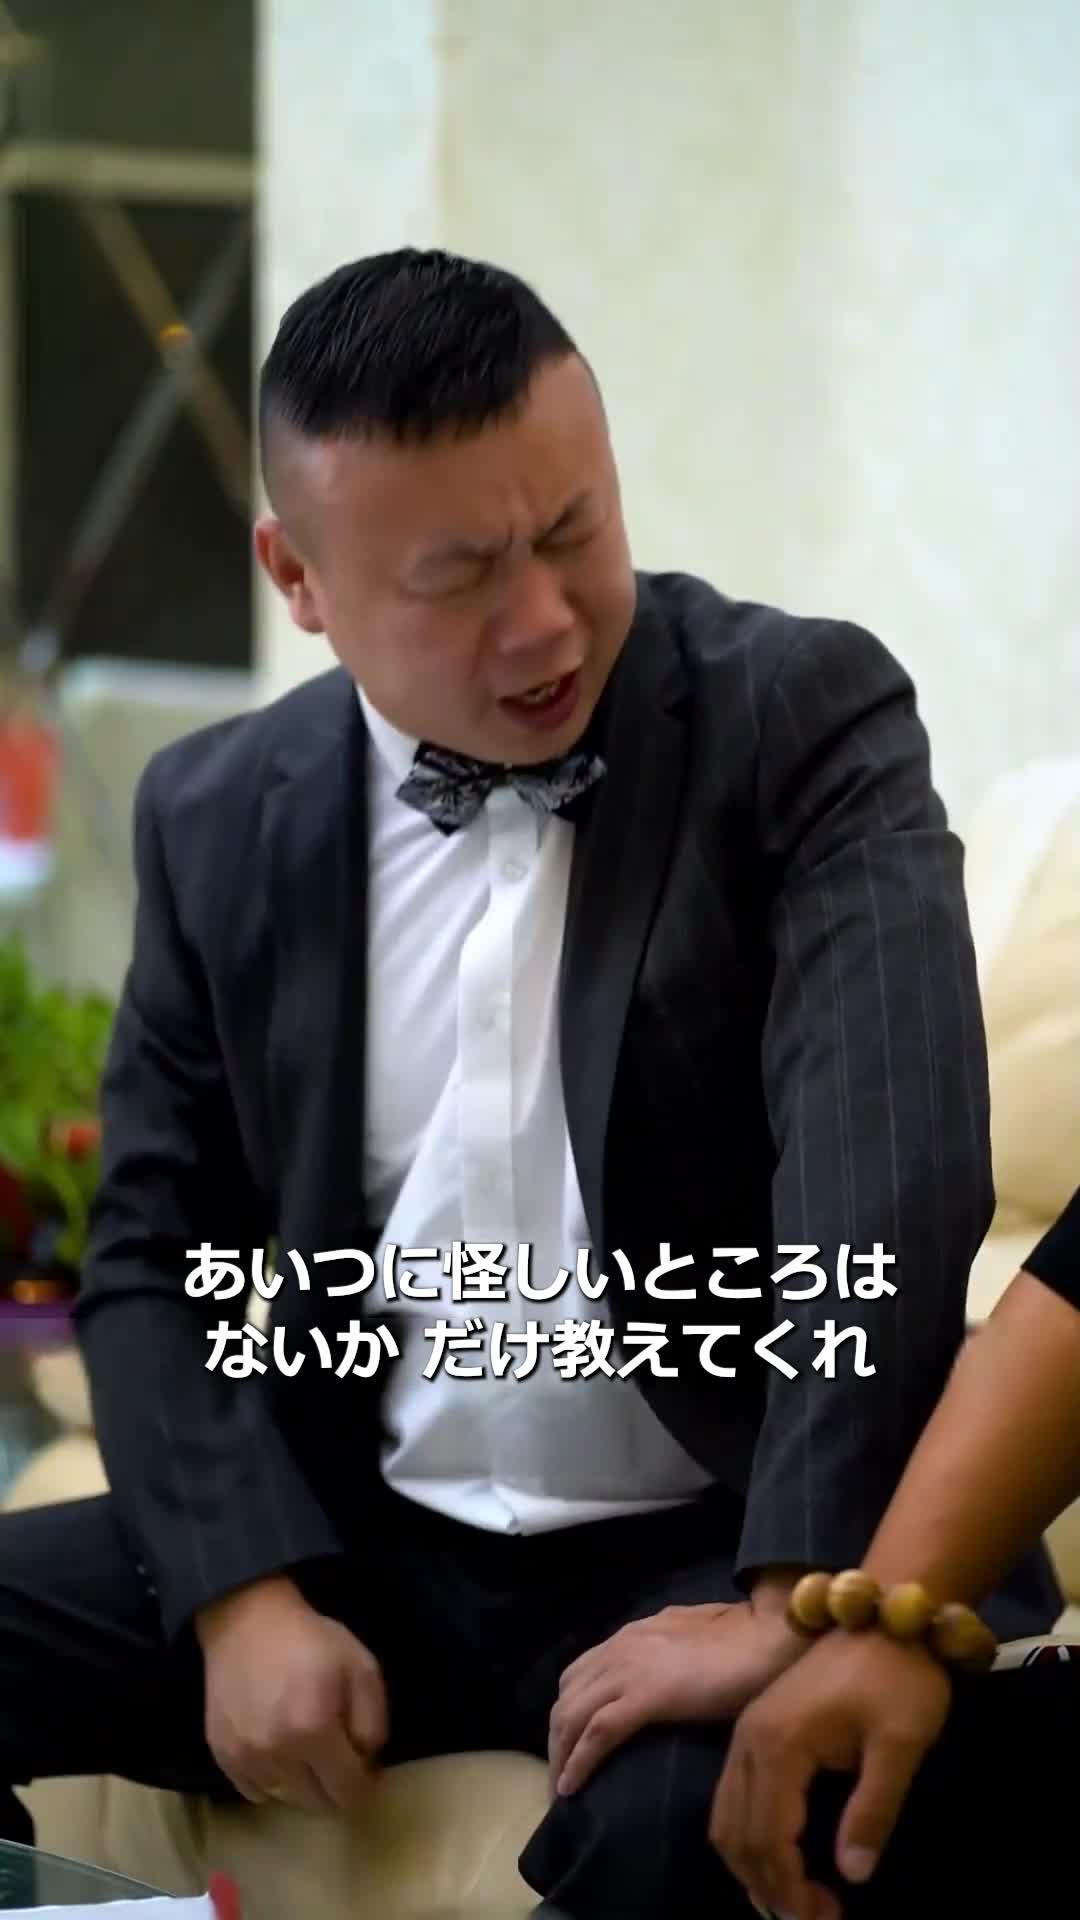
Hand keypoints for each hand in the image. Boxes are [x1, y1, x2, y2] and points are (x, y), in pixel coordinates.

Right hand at [196, 1575, 387, 1812]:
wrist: (247, 1621)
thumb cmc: (310, 1640)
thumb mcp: (361, 1667)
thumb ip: (373, 1723)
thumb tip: (367, 1765)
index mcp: (315, 1731)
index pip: (347, 1792)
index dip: (363, 1787)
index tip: (365, 1772)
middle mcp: (278, 1754)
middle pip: (317, 1803)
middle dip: (334, 1789)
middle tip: (338, 1761)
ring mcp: (245, 1758)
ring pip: (286, 1799)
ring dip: (303, 1786)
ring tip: (307, 1754)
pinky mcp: (222, 1755)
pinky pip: (254, 1792)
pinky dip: (271, 1783)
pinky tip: (278, 1754)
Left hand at [548, 1597, 806, 1797]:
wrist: (769, 1636)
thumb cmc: (743, 1643)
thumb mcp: (691, 1641)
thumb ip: (668, 1655)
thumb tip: (664, 1678)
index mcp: (631, 1636)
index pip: (578, 1676)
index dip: (568, 1715)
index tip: (571, 1749)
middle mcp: (620, 1648)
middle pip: (565, 1699)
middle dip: (557, 1742)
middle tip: (561, 1781)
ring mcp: (631, 1669)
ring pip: (571, 1715)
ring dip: (561, 1757)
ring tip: (564, 1794)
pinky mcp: (647, 1694)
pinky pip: (598, 1732)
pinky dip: (579, 1761)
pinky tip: (574, 1788)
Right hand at [708, 1630, 951, 1919]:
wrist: (888, 1615)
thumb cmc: (899, 1679)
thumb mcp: (900, 1746)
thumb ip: (874, 1811)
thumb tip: (854, 1875)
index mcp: (779, 1745)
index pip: (770, 1838)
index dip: (792, 1889)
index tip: (829, 1918)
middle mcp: (749, 1741)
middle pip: (736, 1835)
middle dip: (769, 1888)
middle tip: (816, 1918)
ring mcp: (747, 1733)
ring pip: (725, 1818)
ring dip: (753, 1867)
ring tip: (796, 1901)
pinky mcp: (755, 1729)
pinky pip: (732, 1797)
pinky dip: (747, 1837)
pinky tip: (779, 1858)